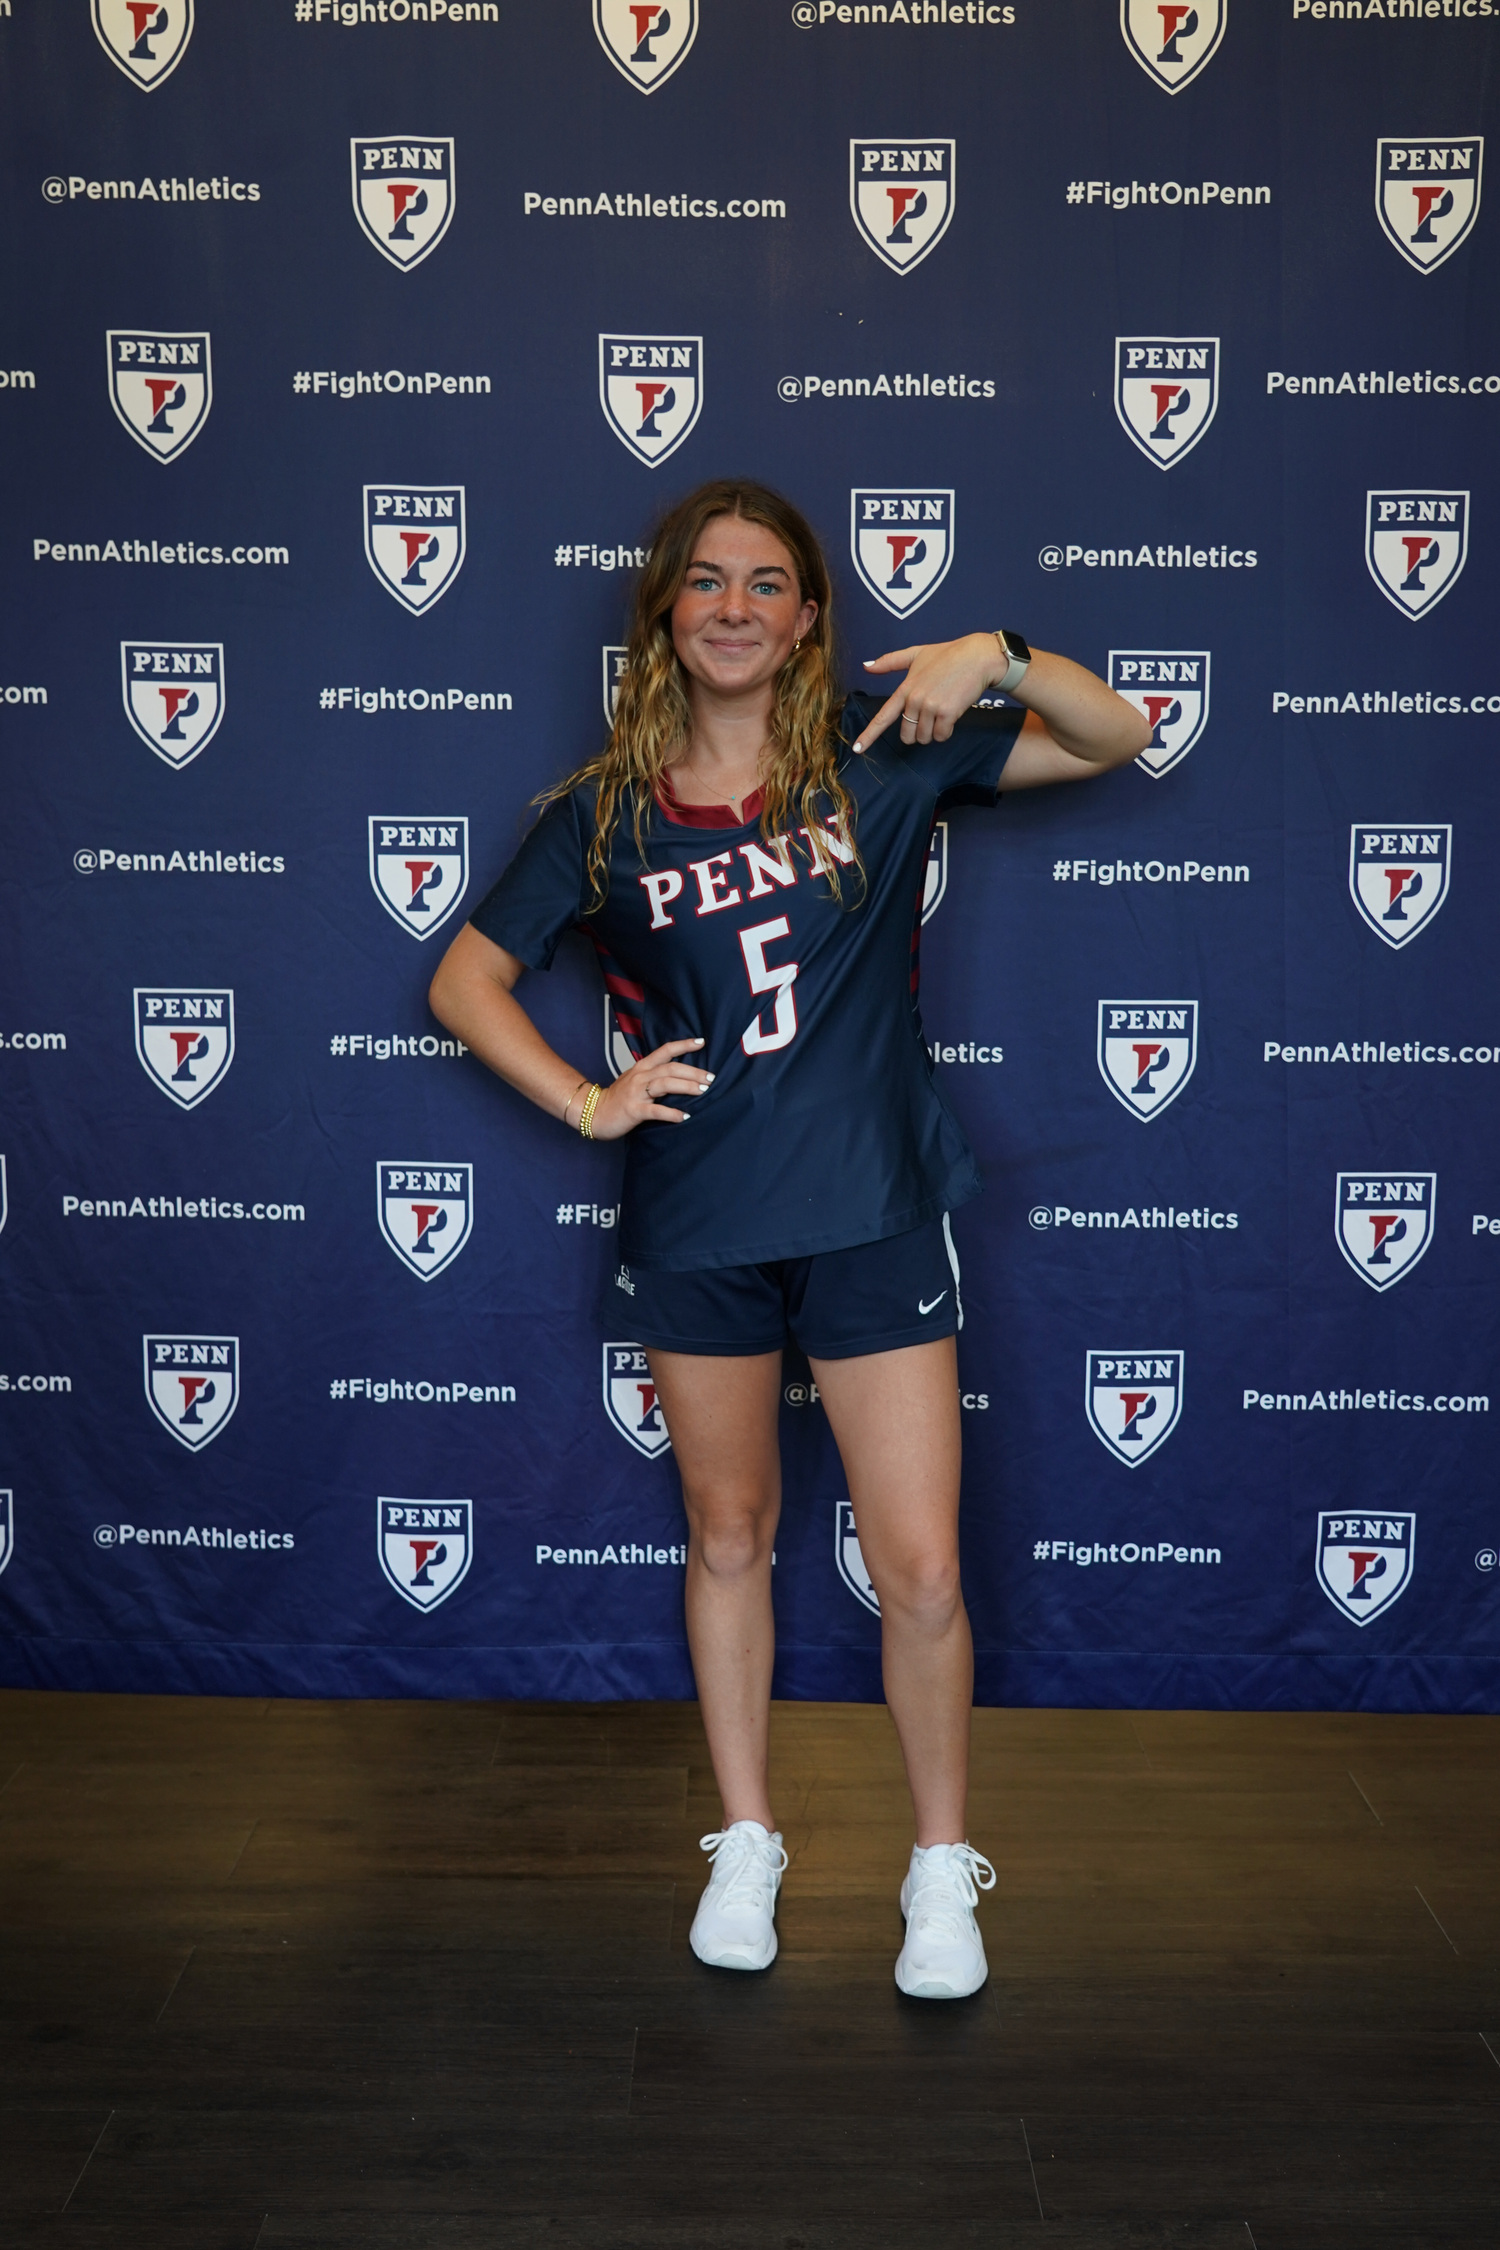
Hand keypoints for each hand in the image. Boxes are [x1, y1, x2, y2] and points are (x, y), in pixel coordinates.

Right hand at [587, 1038, 712, 1137]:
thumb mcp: (635, 1080)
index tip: (701, 1042)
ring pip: (665, 1084)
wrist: (594, 1113)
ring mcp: (636, 1093)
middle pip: (671, 1068)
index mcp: (642, 1067)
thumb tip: (680, 1076)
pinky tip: (684, 1116)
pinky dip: (671, 1113)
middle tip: (711, 1078)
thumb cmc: (618, 1098)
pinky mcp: (634, 1110)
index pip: (665, 1051)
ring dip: (686, 1087)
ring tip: (703, 1091)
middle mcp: (640, 1076)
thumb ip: (654, 1076)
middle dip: (693, 1072)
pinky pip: (655, 1110)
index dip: (684, 1045)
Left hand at [853, 633, 1004, 751]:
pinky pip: (941, 736)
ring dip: (934, 731)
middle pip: (908, 735)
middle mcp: (914, 699)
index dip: (869, 735)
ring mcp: (930, 706)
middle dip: (918, 731)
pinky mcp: (947, 712)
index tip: (857, 749)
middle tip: (931, 714)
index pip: (883, 716)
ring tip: (944, 711)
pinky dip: (947, 731)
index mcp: (905, 688)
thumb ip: (890, 662)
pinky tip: (952, 715)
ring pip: (925, 738)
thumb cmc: (948, 655)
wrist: (977, 657)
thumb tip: (865, 666)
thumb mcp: (916, 654)